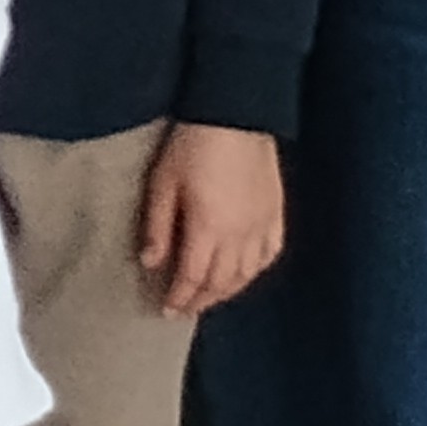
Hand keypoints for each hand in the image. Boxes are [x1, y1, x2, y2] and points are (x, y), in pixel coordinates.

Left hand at [142, 123, 285, 315]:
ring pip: (247, 273)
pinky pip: (270, 253)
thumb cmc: (192, 145)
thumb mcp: (163, 183)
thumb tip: (150, 263)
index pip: (193, 277)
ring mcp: (262, 225)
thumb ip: (158, 227)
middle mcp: (240, 235)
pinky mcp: (276, 212)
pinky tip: (245, 274)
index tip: (166, 310)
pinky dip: (255, 270)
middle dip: (201, 300)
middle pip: (222, 282)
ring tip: (209, 298)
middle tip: (185, 309)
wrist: (234, 115)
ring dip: (227, 291)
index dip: (180, 297)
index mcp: (209, 229)